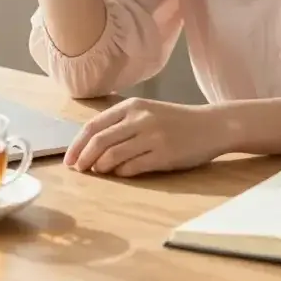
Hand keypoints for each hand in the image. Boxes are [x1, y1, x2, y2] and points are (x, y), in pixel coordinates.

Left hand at [64, 98, 223, 176]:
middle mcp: (140, 118)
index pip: (94, 125)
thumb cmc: (177, 121)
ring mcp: (152, 136)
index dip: (77, 144)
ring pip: (113, 155)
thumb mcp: (148, 112)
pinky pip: (133, 167)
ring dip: (100, 167)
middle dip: (83, 158)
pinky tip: (120, 174)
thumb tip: (91, 146)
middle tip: (78, 170)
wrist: (212, 125)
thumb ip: (123, 124)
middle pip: (99, 141)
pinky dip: (121, 173)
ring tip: (97, 173)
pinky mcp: (164, 155)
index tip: (69, 159)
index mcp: (133, 106)